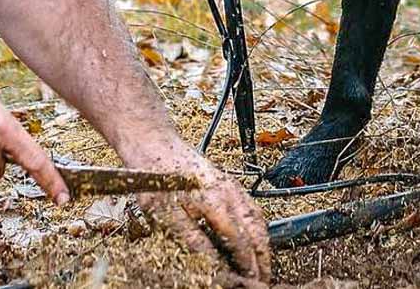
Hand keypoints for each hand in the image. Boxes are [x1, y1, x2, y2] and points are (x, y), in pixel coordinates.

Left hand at [130, 143, 269, 282]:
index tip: (251, 281)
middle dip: (263, 257)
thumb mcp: (167, 215)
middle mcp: (230, 193)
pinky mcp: (228, 182)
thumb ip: (193, 240)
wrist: (154, 145)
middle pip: (256, 230)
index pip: (241, 242)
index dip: (248, 264)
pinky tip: (254, 235)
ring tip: (264, 262)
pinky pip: (251, 207)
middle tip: (265, 278)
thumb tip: (213, 263)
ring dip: (263, 242)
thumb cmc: (157, 178)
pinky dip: (257, 226)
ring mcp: (232, 186)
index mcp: (217, 202)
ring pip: (257, 218)